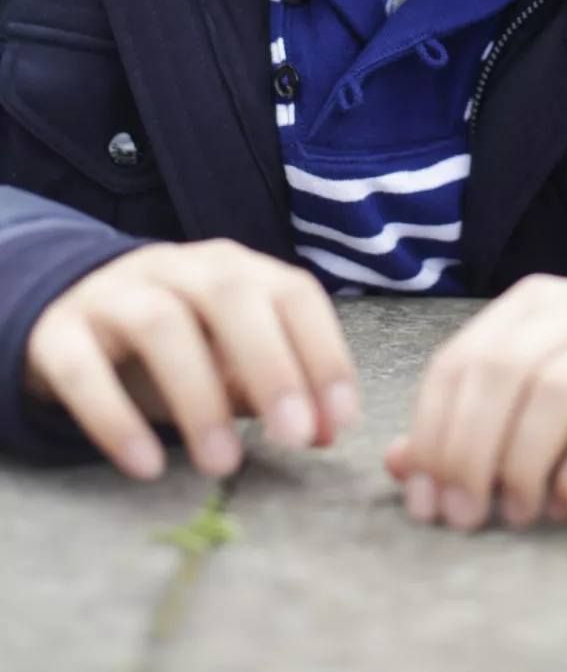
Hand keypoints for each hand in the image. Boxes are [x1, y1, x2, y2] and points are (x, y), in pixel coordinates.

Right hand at [24, 239, 358, 480]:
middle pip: (230, 295)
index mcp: (233, 267)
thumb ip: (275, 387)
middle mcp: (178, 268)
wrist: (66, 315)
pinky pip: (83, 367)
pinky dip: (115, 418)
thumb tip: (326, 431)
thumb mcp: (226, 358)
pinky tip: (146, 466)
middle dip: (271, 364)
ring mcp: (114, 294)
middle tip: (292, 437)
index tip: (341, 420)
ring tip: (224, 465)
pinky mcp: (58, 332)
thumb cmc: (170, 342)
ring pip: (160, 324)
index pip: (292, 291)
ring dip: (199, 395)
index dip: (323, 351)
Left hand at [384, 274, 566, 530]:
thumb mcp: (538, 379)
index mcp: (534, 301)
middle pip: (502, 374)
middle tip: (464, 515)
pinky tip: (566, 506)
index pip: (460, 360)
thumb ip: (470, 415)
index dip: (432, 432)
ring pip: (556, 394)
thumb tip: (401, 465)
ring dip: (522, 464)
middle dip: (470, 452)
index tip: (424, 498)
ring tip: (516, 513)